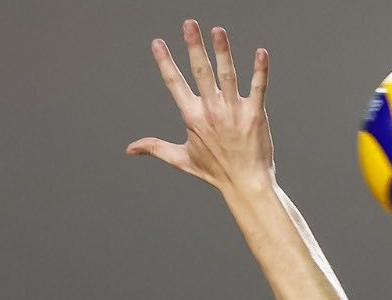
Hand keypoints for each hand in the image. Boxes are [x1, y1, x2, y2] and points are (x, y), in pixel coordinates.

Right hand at [128, 20, 272, 193]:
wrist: (246, 184)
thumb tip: (130, 149)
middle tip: (189, 24)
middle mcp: (212, 111)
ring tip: (218, 30)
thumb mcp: (181, 159)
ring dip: (223, 52)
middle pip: (201, 72)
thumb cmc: (215, 171)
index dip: (165, 62)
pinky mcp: (255, 115)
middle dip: (194, 47)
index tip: (157, 42)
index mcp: (193, 117)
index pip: (175, 84)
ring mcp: (234, 112)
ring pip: (228, 76)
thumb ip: (156, 148)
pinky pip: (258, 88)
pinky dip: (260, 71)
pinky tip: (261, 52)